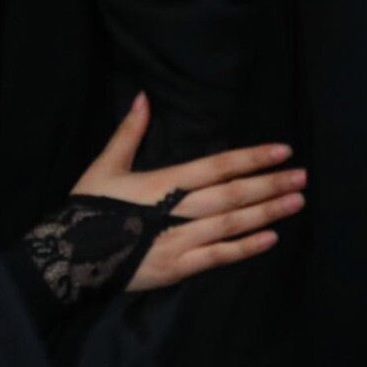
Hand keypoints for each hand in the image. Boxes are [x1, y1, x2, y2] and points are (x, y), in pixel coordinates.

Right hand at [74, 93, 305, 291]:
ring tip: (297, 202)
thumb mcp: (106, 166)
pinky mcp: (176, 268)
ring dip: (268, 212)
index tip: (283, 151)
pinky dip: (246, 248)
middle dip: (271, 184)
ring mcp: (178, 241)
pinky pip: (218, 257)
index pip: (218, 166)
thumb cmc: (88, 208)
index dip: (252, 157)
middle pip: (233, 194)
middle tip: (303, 177)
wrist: (63, 257)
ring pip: (232, 223)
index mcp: (164, 182)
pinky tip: (271, 238)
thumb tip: (144, 97)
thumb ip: (129, 132)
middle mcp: (176, 210)